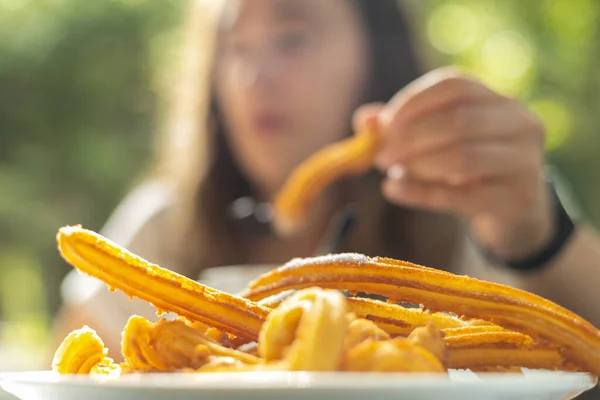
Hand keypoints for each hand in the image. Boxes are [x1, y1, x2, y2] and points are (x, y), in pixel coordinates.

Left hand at [354, 68, 554, 260]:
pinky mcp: (515, 199)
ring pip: (463, 157)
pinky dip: (420, 193)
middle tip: (381, 156)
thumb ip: (403, 128)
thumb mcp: (439, 144)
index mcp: (499, 101)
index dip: (414, 101)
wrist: (514, 213)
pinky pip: (460, 196)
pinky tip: (394, 190)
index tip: (384, 124)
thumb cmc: (469, 170)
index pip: (455, 85)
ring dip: (417, 165)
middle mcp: (520, 124)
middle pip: (458, 120)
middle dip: (411, 138)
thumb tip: (364, 119)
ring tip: (392, 173)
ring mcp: (524, 162)